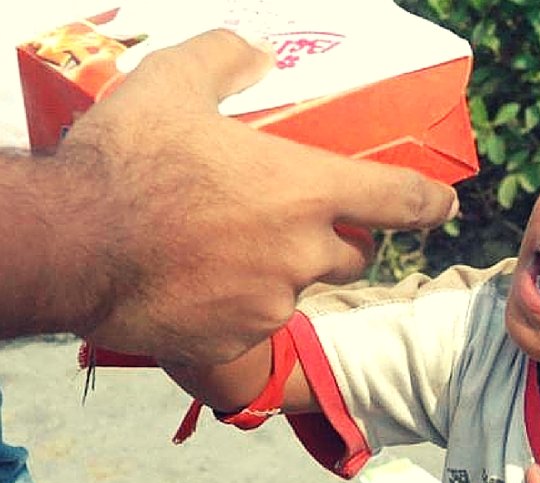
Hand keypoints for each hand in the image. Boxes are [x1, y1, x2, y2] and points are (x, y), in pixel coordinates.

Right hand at [49, 30, 457, 363]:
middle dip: (338, 239)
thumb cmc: (125, 162)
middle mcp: (303, 253)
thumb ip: (225, 61)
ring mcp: (271, 304)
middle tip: (292, 222)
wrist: (67, 247)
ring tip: (219, 250)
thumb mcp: (172, 85)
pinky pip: (249, 326)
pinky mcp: (234, 342)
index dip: (430, 202)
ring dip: (276, 274)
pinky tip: (191, 286)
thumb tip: (257, 53)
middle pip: (354, 254)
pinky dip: (232, 309)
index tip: (442, 205)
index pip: (402, 200)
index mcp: (306, 191)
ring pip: (296, 290)